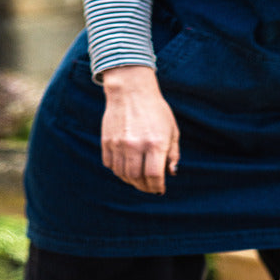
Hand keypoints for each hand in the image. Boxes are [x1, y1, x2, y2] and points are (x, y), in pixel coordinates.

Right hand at [100, 65, 179, 193]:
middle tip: (149, 187)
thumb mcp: (172, 131)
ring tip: (138, 179)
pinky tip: (126, 168)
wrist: (131, 91)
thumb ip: (173, 153)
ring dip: (131, 181)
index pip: (155, 176)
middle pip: (137, 178)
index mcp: (155, 143)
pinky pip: (110, 164)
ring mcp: (119, 143)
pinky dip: (118, 171)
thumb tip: (171, 173)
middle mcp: (136, 145)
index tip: (159, 189)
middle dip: (144, 186)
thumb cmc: (156, 111)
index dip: (157, 187)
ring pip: (122, 174)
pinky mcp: (107, 141)